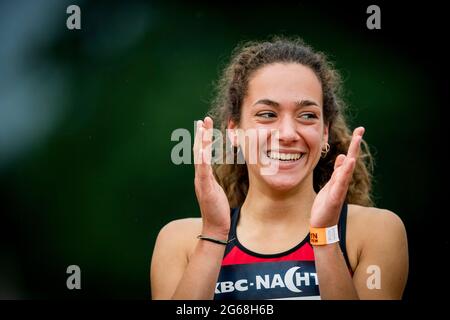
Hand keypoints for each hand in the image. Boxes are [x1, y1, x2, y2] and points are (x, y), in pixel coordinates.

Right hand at [193, 116, 230, 237]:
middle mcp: (200, 177)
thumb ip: (213, 179)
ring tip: (202, 128)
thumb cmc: (217, 210)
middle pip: (198, 151)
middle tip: (203, 120)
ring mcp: (201, 182)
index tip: (205, 125)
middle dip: (201, 135)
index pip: (202, 153)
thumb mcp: (216, 190)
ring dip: (201, 142)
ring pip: (199, 158)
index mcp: (203, 176)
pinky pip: (203, 172)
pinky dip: (202, 159)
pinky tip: (204, 149)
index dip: (203, 139)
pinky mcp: (205, 188)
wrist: (215, 227)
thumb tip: (213, 172)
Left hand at [310, 127, 364, 227]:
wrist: (322, 226)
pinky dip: (344, 172)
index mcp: (339, 178)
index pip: (347, 158)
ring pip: (346, 170)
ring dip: (351, 155)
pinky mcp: (334, 198)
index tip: (359, 130)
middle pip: (350, 160)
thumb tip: (342, 156)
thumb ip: (337, 173)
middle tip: (361, 129)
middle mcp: (342, 182)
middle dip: (355, 145)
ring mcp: (339, 190)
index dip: (353, 145)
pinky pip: (340, 183)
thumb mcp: (330, 186)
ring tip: (356, 140)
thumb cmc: (325, 206)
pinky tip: (347, 162)